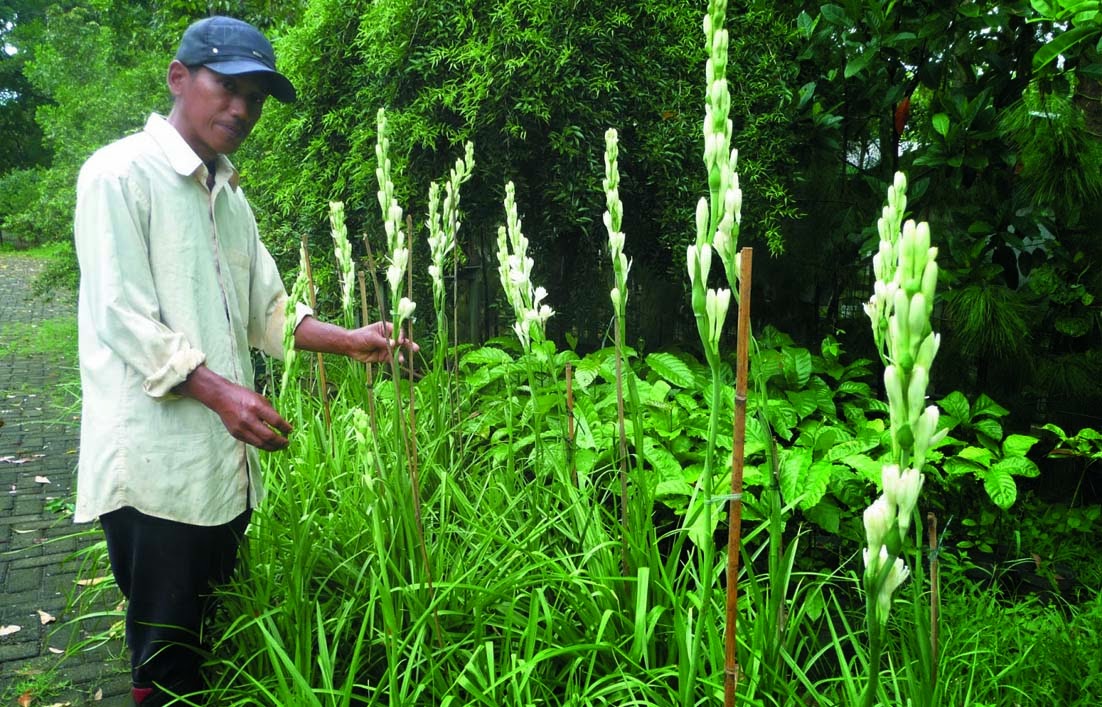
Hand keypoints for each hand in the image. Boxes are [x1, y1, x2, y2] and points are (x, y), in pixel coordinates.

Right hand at [176, 365, 291, 450]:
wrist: (221, 398)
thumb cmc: (243, 396)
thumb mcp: (260, 398)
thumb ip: (270, 411)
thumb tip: (282, 425)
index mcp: (256, 407)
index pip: (275, 421)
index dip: (285, 428)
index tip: (290, 430)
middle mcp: (248, 419)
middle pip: (269, 436)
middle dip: (280, 442)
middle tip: (287, 442)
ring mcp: (241, 428)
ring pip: (261, 444)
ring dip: (273, 447)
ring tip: (280, 447)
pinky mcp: (236, 434)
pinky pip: (253, 443)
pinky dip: (262, 445)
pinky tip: (268, 444)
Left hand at [346, 320, 418, 363]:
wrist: (350, 347)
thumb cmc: (360, 337)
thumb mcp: (372, 337)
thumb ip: (383, 342)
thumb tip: (394, 344)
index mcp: (386, 328)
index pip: (397, 331)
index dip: (400, 336)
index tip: (400, 341)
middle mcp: (388, 337)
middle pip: (400, 341)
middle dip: (408, 345)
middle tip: (416, 348)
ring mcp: (386, 347)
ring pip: (397, 351)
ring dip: (401, 354)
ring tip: (403, 360)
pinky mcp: (383, 356)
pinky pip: (391, 358)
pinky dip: (395, 360)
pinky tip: (398, 362)